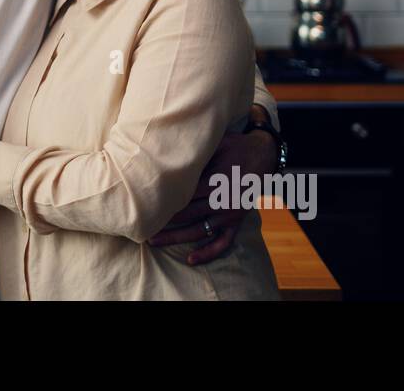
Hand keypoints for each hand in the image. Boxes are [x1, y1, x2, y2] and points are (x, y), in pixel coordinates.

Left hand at [148, 105, 278, 263]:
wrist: (264, 155)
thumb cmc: (234, 146)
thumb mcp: (217, 143)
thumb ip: (196, 152)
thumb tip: (168, 153)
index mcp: (215, 180)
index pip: (183, 194)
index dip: (163, 201)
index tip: (142, 204)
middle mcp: (221, 200)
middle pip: (187, 214)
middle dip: (162, 221)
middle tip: (139, 224)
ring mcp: (229, 214)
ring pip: (199, 230)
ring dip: (176, 238)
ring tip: (153, 241)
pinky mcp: (236, 222)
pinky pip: (222, 242)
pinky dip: (207, 253)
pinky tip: (190, 259)